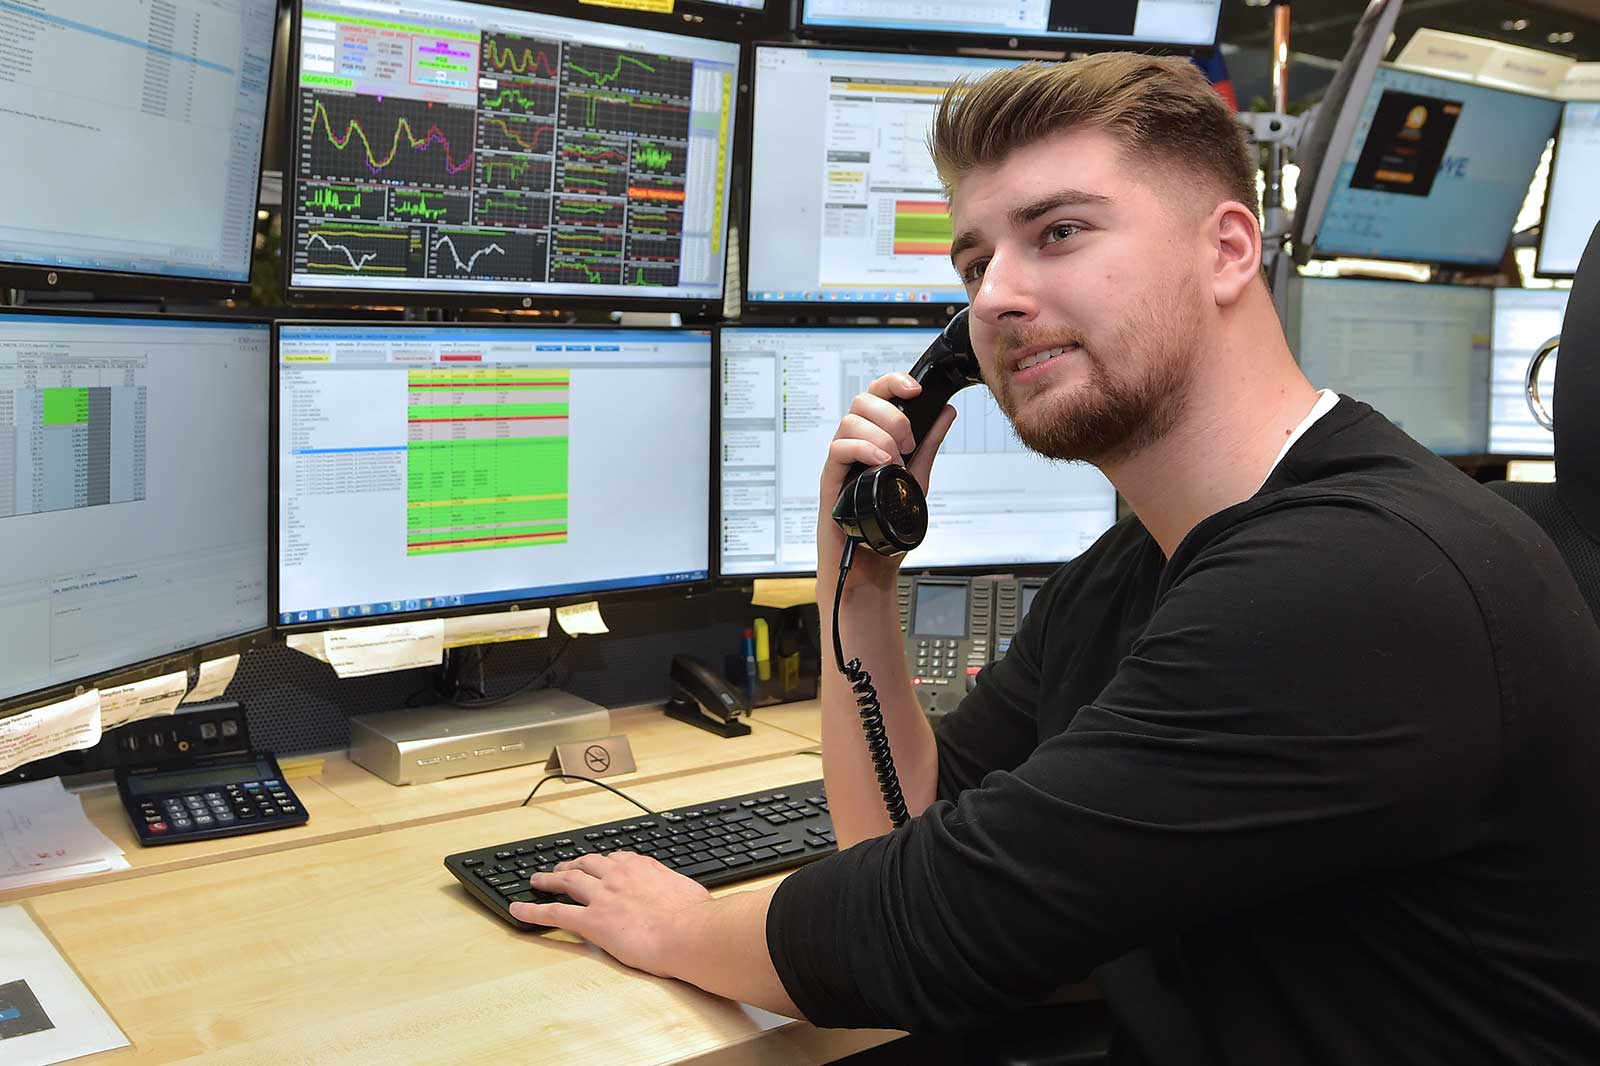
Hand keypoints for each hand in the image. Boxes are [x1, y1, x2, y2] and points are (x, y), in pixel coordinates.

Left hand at [509, 852, 710, 977]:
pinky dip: (532, 910)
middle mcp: (619, 875)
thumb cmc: (695, 917)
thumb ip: (676, 893)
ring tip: (536, 880)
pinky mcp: (591, 920)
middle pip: (586, 864)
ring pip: (567, 881)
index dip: (601, 862)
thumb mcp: (688, 893)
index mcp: (643, 868)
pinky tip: (518, 909)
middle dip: (571, 865)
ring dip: (549, 879)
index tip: (597, 864)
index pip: (615, 859)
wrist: (690, 932)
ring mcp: (602, 896)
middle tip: (560, 869)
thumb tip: (684, 899)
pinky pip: (554, 912)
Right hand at [817, 373, 957, 592]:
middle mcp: (855, 444)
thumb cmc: (886, 523)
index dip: (894, 383)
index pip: (877, 395)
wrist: (871, 565)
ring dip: (880, 435)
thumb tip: (945, 412)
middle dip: (892, 414)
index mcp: (874, 438)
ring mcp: (841, 461)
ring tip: (895, 460)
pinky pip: (838, 449)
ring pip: (850, 421)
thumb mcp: (917, 476)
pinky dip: (864, 450)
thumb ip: (929, 444)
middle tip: (908, 442)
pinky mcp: (830, 480)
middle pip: (862, 400)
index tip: (916, 390)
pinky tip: (881, 464)